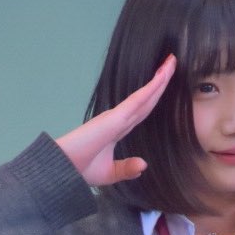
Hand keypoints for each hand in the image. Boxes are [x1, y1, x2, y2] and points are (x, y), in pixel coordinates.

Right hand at [55, 54, 176, 185]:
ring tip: (171, 62)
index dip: (154, 95)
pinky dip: (150, 89)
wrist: (61, 170)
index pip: (142, 109)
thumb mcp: (109, 173)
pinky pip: (137, 101)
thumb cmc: (79, 170)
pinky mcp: (114, 119)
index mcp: (117, 129)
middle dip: (160, 80)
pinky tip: (161, 78)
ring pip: (144, 96)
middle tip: (172, 62)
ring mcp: (116, 117)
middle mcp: (118, 119)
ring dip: (159, 79)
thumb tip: (143, 165)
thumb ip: (126, 169)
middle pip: (146, 98)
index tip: (164, 81)